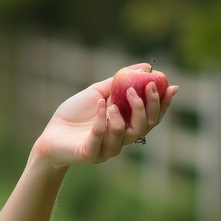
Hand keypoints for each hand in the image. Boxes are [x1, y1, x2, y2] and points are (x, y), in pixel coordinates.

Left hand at [33, 69, 176, 168]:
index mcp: (126, 125)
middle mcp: (121, 139)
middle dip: (148, 106)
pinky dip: (101, 120)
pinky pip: (99, 138)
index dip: (163, 103)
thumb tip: (145, 67)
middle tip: (147, 87)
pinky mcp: (90, 154)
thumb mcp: (97, 93)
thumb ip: (118, 82)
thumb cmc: (74, 114)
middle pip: (145, 126)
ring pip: (125, 135)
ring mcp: (106, 149)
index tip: (171, 86)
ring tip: (112, 102)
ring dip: (122, 116)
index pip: (152, 117)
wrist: (49, 135)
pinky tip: (100, 104)